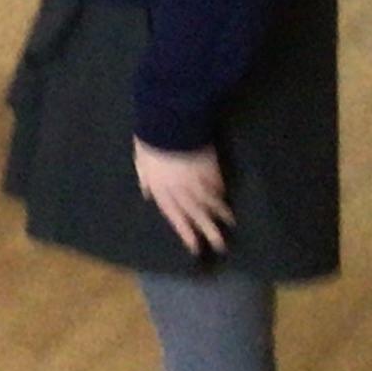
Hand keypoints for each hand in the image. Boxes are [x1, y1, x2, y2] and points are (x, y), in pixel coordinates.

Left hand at [134, 140, 232, 256]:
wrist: (170, 122)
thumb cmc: (151, 138)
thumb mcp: (141, 159)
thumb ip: (144, 178)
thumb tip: (146, 194)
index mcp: (160, 188)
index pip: (173, 215)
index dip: (184, 231)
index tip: (194, 247)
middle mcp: (178, 189)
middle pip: (194, 214)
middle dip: (207, 231)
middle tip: (219, 247)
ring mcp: (195, 180)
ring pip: (209, 203)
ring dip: (220, 215)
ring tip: (230, 226)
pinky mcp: (209, 169)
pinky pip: (216, 186)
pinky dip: (221, 195)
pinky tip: (227, 203)